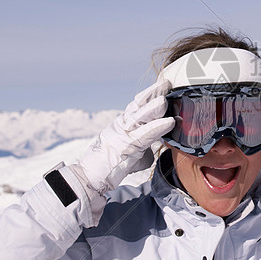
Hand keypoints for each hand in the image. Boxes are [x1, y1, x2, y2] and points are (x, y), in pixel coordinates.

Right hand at [72, 80, 174, 194]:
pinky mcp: (126, 146)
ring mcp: (123, 134)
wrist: (91, 176)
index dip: (150, 94)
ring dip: (154, 107)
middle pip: (139, 105)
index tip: (163, 85)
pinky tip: (169, 122)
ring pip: (140, 116)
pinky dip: (157, 127)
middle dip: (153, 93)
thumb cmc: (112, 166)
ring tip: (166, 98)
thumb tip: (153, 149)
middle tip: (166, 83)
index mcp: (123, 124)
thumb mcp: (133, 154)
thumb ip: (144, 148)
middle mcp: (122, 125)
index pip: (138, 106)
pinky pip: (144, 135)